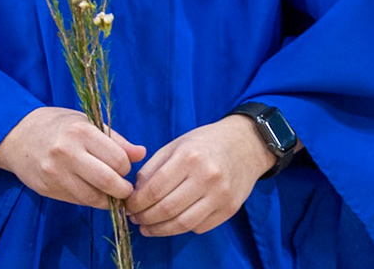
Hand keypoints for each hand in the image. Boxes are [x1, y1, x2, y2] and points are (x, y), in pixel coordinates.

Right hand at [0, 107, 146, 207]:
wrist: (16, 135)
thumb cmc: (57, 125)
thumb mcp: (86, 122)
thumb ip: (115, 139)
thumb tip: (141, 153)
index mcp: (81, 132)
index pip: (118, 159)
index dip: (126, 167)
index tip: (124, 167)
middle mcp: (68, 153)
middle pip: (108, 181)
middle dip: (123, 190)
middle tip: (125, 189)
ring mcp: (56, 173)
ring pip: (93, 197)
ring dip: (108, 199)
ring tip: (111, 193)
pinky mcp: (47, 189)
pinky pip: (77, 201)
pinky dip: (90, 200)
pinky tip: (93, 192)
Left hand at [126, 115, 269, 237]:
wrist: (246, 145)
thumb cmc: (206, 143)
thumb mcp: (176, 145)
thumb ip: (153, 168)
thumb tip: (135, 194)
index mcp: (189, 157)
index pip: (155, 189)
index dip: (137, 203)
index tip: (128, 206)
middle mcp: (207, 177)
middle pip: (167, 209)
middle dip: (145, 218)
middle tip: (135, 219)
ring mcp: (220, 195)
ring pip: (182, 224)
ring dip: (159, 230)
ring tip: (147, 227)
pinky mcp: (229, 209)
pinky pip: (199, 227)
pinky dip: (181, 228)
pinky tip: (171, 223)